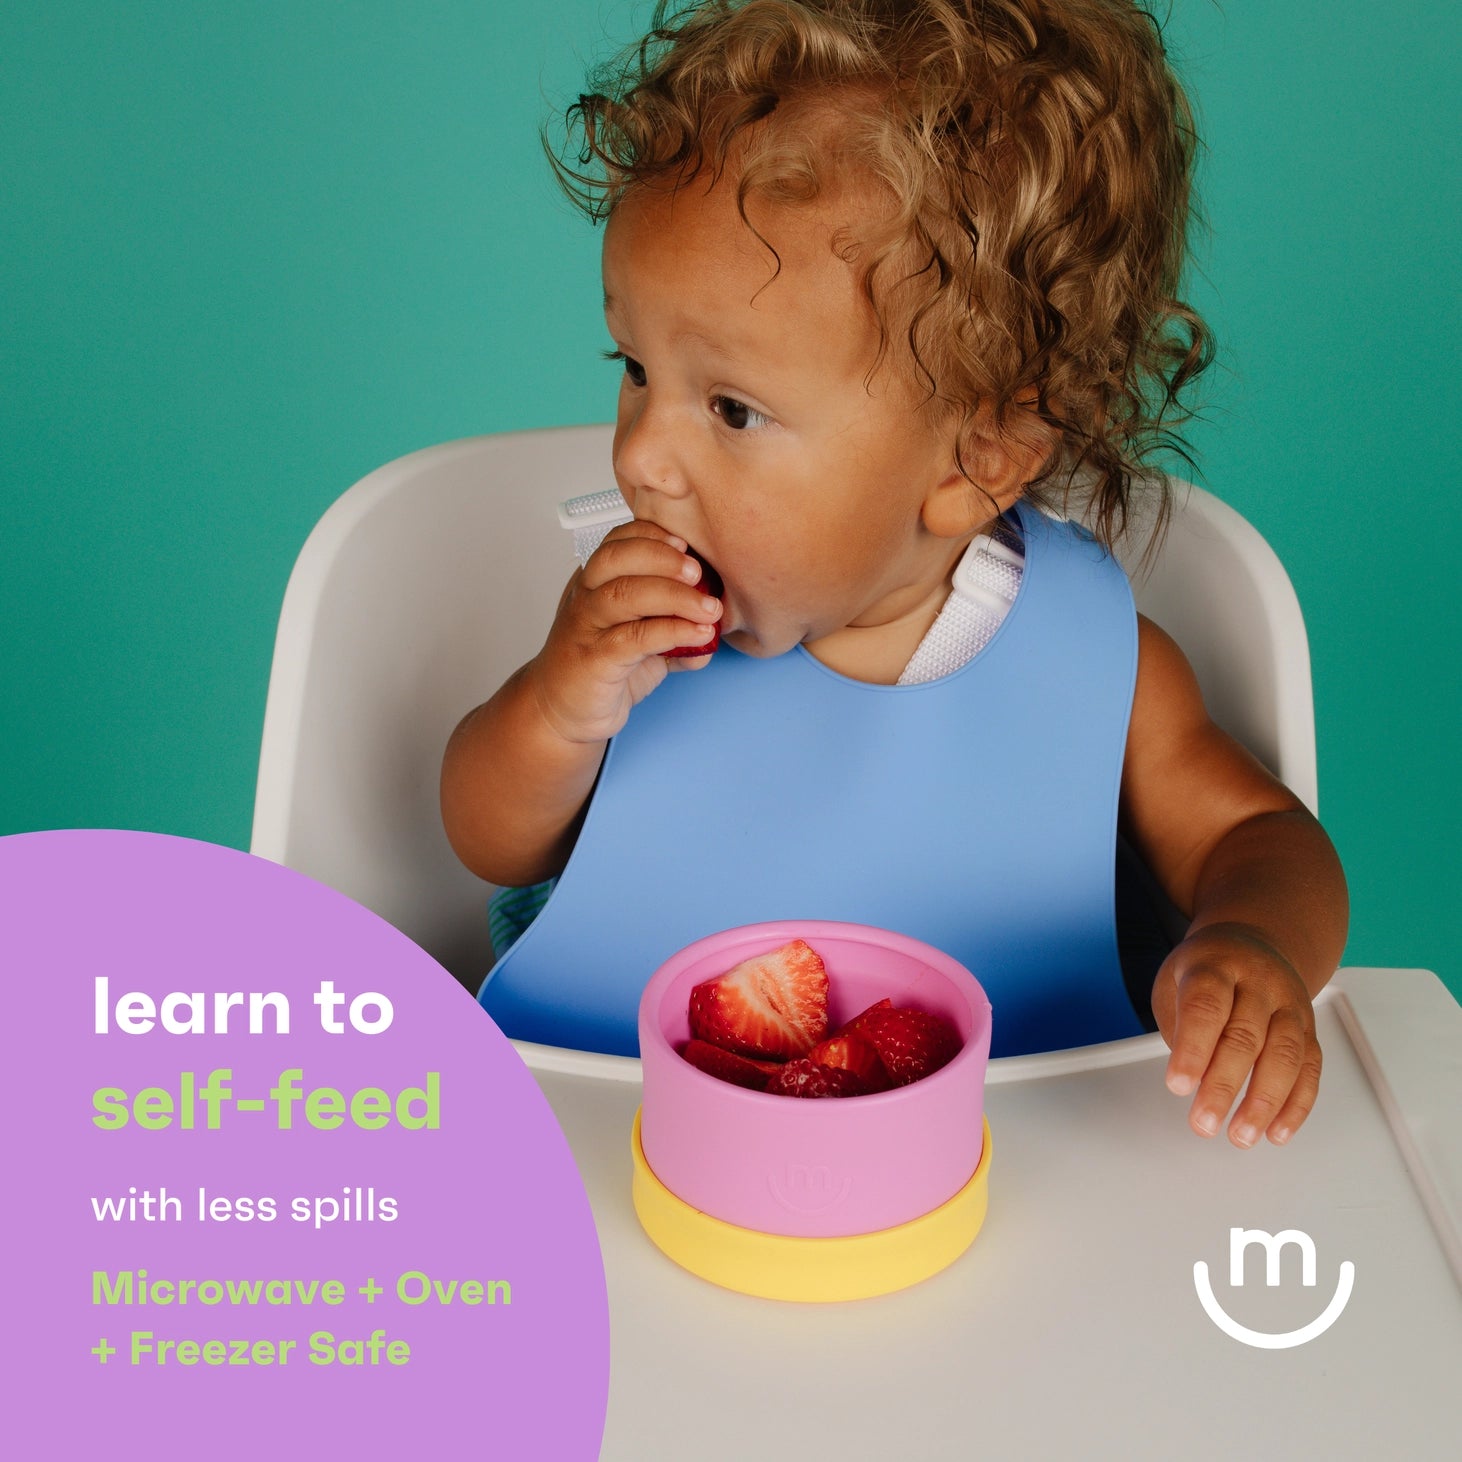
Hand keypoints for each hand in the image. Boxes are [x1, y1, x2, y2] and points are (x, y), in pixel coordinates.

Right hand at [528, 521, 722, 745]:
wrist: (562, 712)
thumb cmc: (598, 670)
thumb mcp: (641, 644)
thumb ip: (675, 632)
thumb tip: (713, 628)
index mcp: (595, 583)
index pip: (618, 541)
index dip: (653, 535)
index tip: (686, 544)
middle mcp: (585, 598)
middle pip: (617, 558)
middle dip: (663, 558)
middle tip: (699, 572)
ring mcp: (587, 627)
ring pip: (625, 594)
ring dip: (674, 595)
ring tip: (709, 608)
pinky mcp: (595, 659)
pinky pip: (633, 638)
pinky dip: (671, 632)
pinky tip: (698, 634)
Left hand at [1150, 922, 1321, 1148]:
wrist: (1254, 942)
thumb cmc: (1205, 971)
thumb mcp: (1174, 983)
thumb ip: (1179, 1027)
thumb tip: (1190, 1082)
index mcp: (1216, 964)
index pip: (1206, 1006)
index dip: (1193, 1049)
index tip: (1178, 1086)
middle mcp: (1259, 982)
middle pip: (1245, 1036)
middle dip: (1223, 1086)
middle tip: (1204, 1122)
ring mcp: (1290, 1005)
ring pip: (1284, 1055)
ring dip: (1264, 1103)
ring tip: (1241, 1135)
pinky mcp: (1309, 1028)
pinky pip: (1310, 1069)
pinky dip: (1296, 1105)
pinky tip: (1277, 1132)